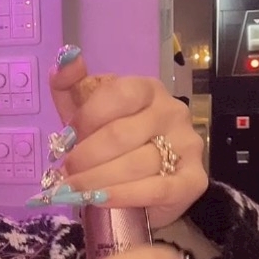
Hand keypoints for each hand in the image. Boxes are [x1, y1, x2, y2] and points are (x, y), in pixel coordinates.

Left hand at [46, 50, 207, 228]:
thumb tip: (64, 59)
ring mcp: (187, 145)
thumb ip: (70, 85)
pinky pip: (157, 189)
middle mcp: (172, 111)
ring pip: (136, 163)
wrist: (142, 188)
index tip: (65, 139)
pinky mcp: (194, 180)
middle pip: (121, 134)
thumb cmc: (110, 144)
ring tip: (75, 190)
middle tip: (65, 173)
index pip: (117, 94)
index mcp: (147, 89)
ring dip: (97, 180)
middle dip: (85, 156)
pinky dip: (123, 196)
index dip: (86, 119)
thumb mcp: (85, 112)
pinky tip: (100, 200)